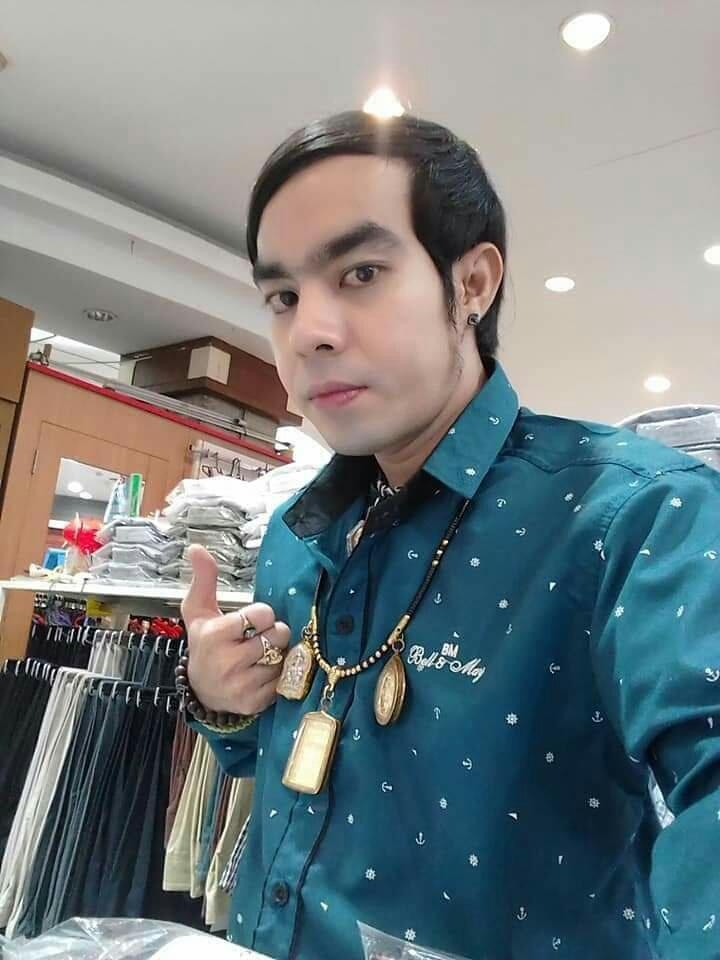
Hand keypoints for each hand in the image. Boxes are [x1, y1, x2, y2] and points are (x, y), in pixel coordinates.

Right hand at [181, 544, 290, 715]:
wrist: (201, 691)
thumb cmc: (205, 644)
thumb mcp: (199, 611)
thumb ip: (204, 579)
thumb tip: (196, 547)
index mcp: (214, 636)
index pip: (262, 614)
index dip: (261, 615)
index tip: (250, 622)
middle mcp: (226, 662)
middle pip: (278, 635)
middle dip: (273, 633)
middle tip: (258, 638)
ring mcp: (240, 685)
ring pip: (283, 658)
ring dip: (277, 655)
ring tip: (260, 656)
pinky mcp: (254, 703)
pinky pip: (283, 680)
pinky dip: (278, 675)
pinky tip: (261, 673)